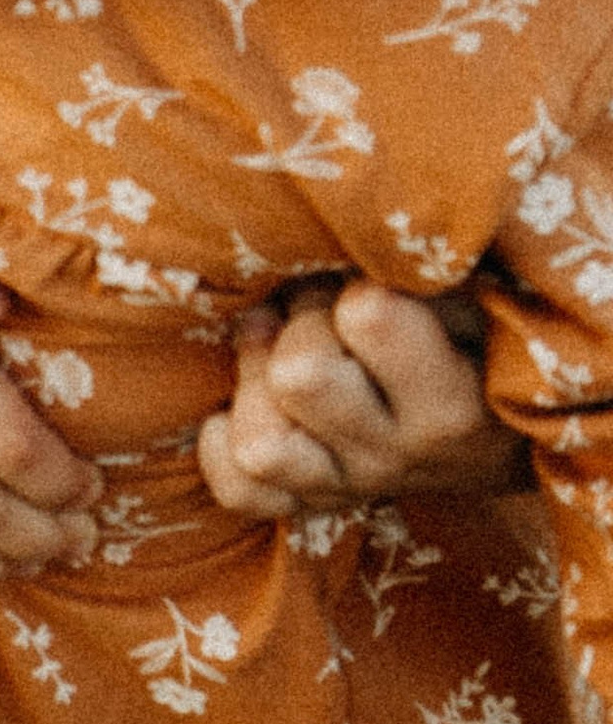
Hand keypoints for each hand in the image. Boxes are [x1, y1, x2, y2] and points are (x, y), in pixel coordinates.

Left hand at [198, 281, 527, 517]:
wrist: (497, 433)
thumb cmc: (477, 336)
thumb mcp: (476, 296)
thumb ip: (425, 268)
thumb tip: (352, 221)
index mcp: (450, 403)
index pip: (366, 316)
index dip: (353, 282)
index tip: (370, 280)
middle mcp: (395, 455)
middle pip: (299, 377)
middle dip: (299, 322)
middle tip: (319, 306)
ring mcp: (348, 485)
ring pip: (260, 444)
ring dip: (255, 379)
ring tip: (277, 344)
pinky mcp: (307, 502)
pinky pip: (240, 490)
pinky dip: (226, 442)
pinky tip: (251, 397)